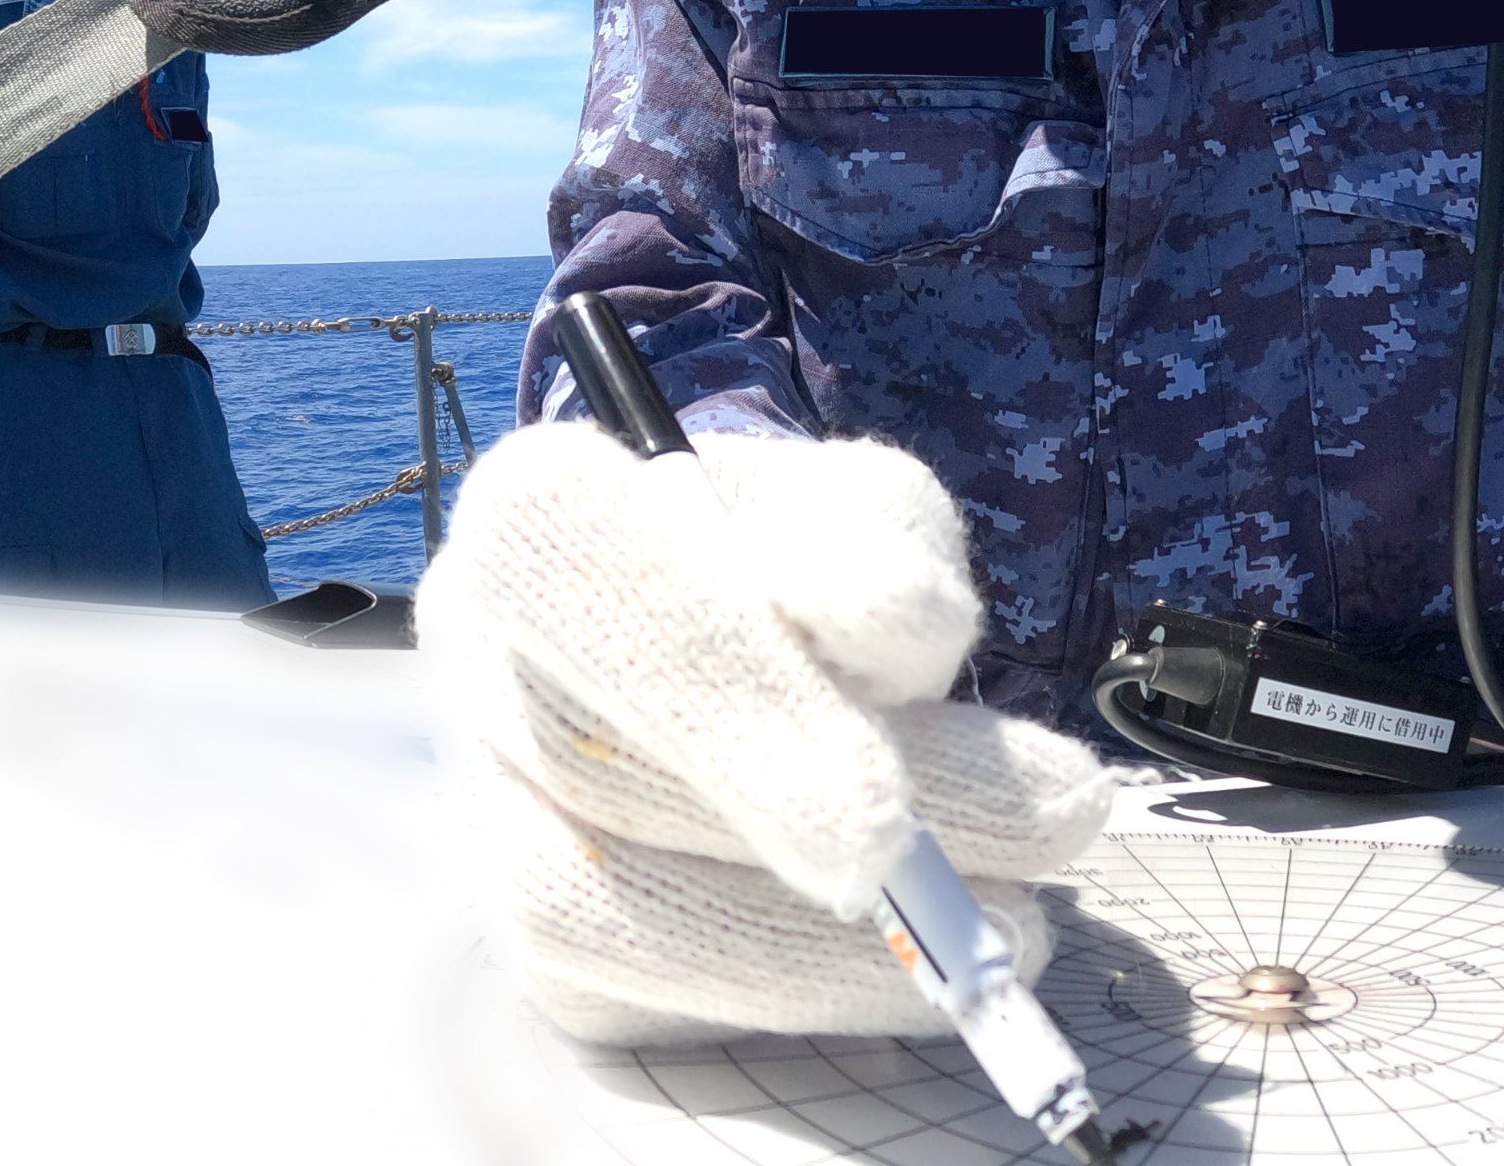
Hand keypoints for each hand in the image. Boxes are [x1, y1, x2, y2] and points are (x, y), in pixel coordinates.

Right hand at [417, 423, 1111, 1047]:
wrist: (746, 640)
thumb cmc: (802, 558)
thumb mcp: (864, 509)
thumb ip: (878, 539)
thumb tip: (886, 628)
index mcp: (535, 521)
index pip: (577, 572)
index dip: (720, 684)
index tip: (882, 800)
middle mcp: (475, 664)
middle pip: (602, 765)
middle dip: (823, 821)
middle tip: (1029, 831)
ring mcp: (485, 807)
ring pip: (596, 909)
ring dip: (817, 942)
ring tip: (1017, 915)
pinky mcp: (530, 932)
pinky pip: (627, 993)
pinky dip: (795, 991)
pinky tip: (921, 969)